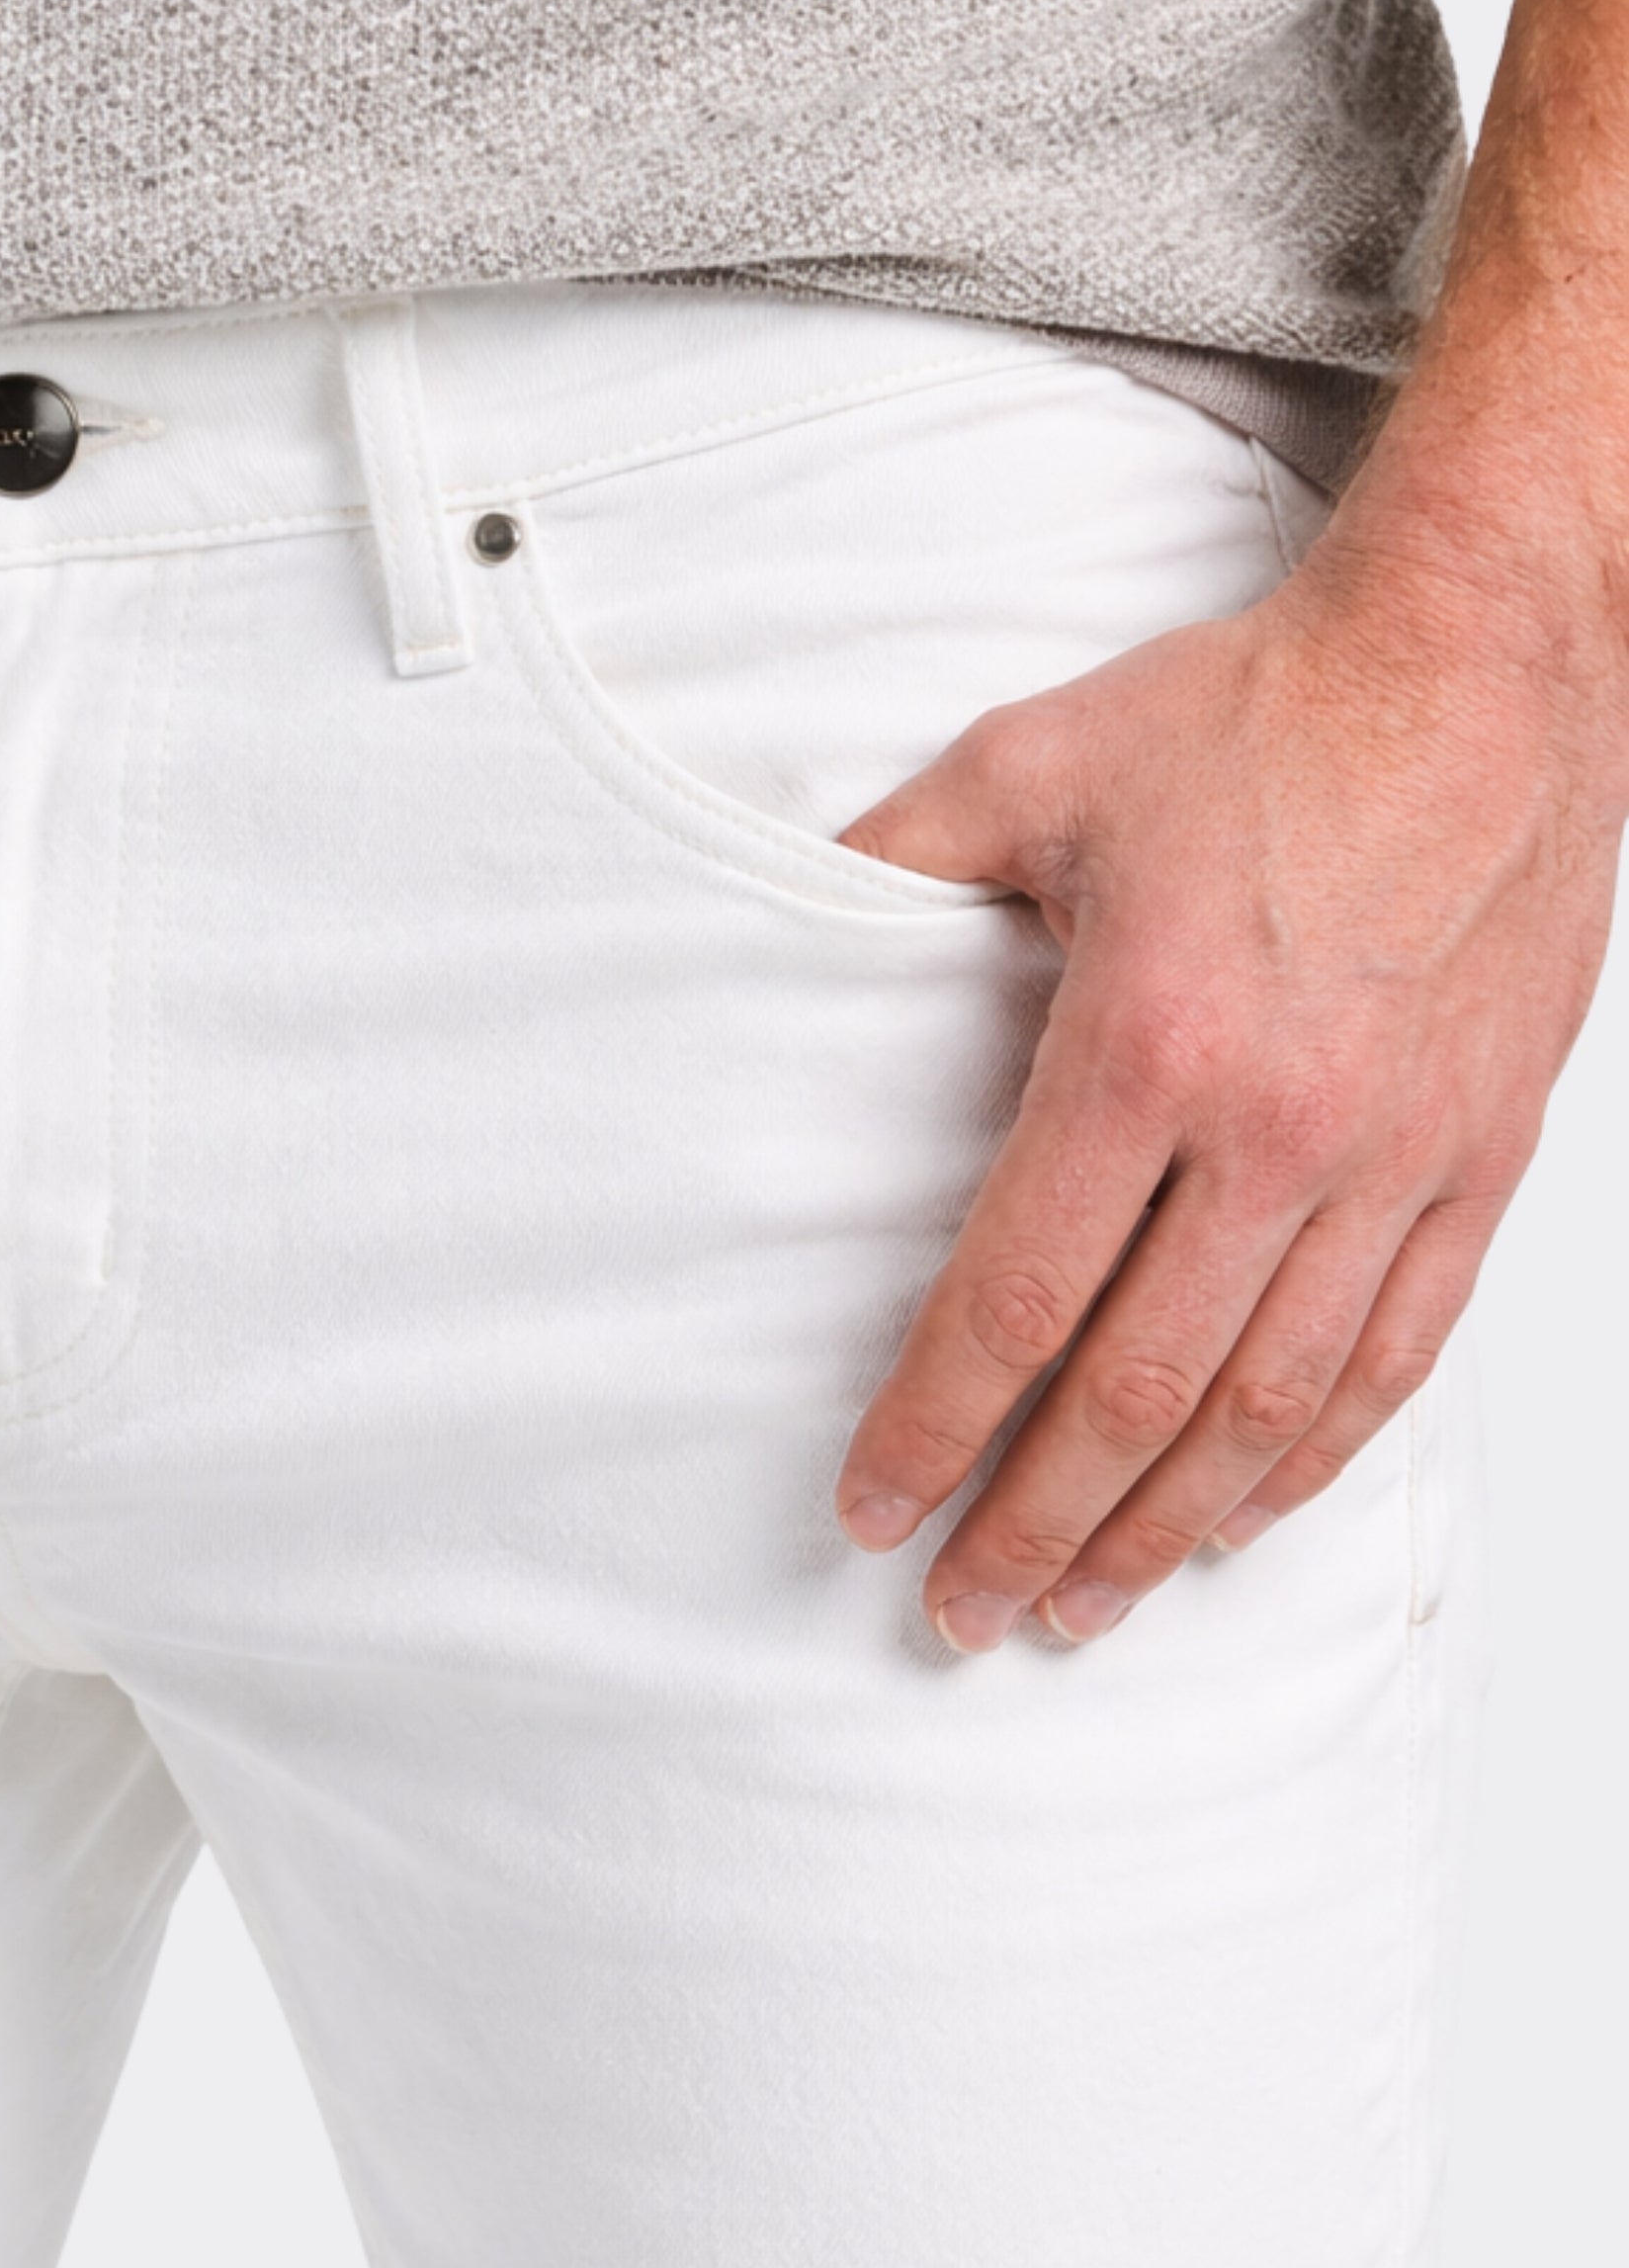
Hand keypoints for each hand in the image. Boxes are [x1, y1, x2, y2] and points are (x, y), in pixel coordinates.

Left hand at [831, 519, 1626, 1647]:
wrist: (1492, 654)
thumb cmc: (1263, 710)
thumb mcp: (1032, 765)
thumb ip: (893, 863)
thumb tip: (775, 914)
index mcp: (1145, 1048)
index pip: (1010, 1301)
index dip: (931, 1429)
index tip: (873, 1512)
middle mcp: (1277, 1130)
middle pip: (1134, 1393)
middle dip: (1036, 1525)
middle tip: (963, 1614)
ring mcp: (1395, 1155)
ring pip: (1271, 1404)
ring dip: (1168, 1528)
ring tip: (1087, 1608)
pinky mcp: (1483, 1155)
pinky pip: (1398, 1351)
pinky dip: (1319, 1456)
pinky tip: (1245, 1517)